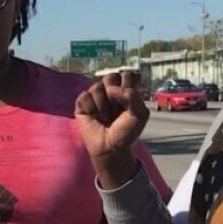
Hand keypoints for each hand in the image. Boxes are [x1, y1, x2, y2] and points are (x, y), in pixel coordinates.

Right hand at [75, 70, 147, 188]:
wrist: (112, 148)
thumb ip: (132, 96)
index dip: (128, 87)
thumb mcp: (140, 114)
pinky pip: (84, 96)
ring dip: (103, 105)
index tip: (128, 103)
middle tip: (116, 109)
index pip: (126, 75)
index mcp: (125, 90)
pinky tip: (94, 118)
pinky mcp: (82, 104)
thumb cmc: (126, 133)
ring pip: (97, 87)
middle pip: (110, 76)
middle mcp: (110, 91)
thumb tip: (111, 89)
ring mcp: (95, 96)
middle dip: (114, 95)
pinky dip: (91, 108)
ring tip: (105, 118)